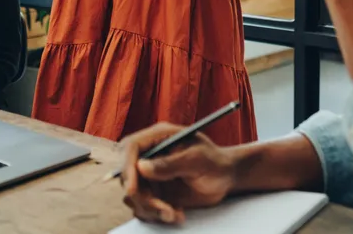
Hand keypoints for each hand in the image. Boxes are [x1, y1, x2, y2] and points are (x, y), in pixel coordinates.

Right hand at [117, 123, 237, 223]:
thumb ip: (171, 163)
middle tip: (164, 209)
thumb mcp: (197, 159)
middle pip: (127, 175)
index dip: (127, 167)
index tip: (133, 189)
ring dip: (150, 209)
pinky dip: (156, 215)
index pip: (131, 147)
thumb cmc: (215, 162)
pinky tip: (176, 213)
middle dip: (142, 196)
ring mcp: (150, 175)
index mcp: (158, 137)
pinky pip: (143, 206)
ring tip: (174, 213)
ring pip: (133, 195)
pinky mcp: (154, 191)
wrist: (225, 178)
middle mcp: (150, 155)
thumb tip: (141, 167)